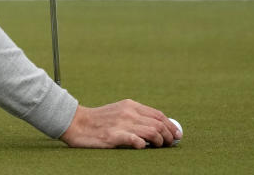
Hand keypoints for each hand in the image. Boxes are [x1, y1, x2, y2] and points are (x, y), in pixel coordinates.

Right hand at [60, 101, 182, 148]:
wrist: (77, 123)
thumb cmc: (99, 120)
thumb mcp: (119, 112)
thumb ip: (136, 116)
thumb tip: (157, 127)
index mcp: (130, 105)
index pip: (158, 114)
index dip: (171, 125)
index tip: (177, 135)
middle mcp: (128, 112)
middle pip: (159, 124)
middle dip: (170, 136)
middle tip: (171, 144)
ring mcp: (122, 124)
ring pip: (152, 132)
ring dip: (160, 142)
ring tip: (159, 147)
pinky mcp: (114, 135)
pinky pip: (136, 140)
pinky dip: (143, 145)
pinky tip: (143, 147)